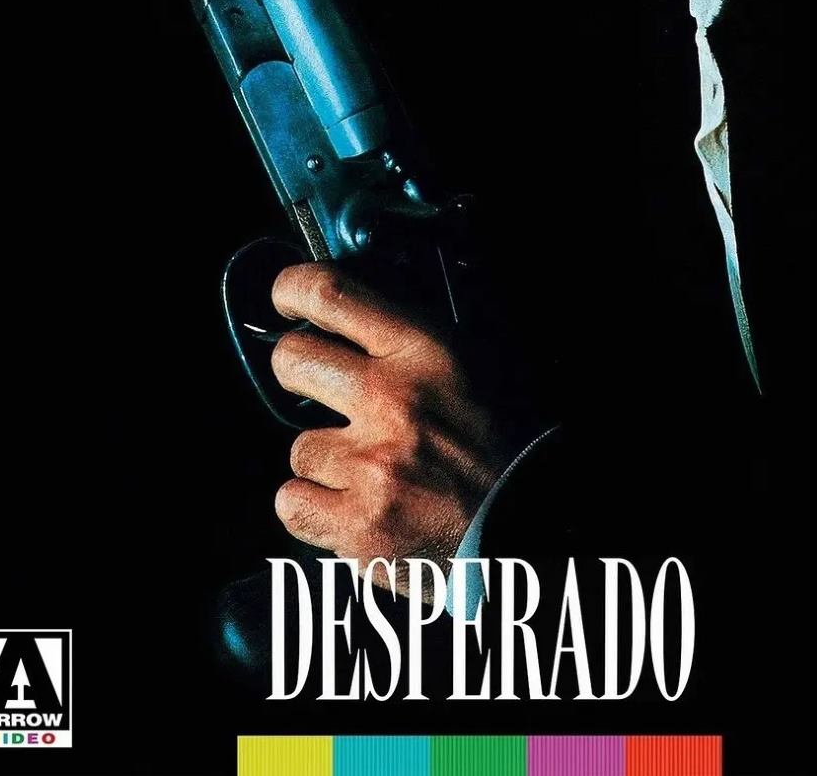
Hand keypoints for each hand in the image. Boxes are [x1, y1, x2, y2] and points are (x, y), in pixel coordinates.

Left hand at [270, 261, 512, 589]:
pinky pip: (293, 503)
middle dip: (298, 373)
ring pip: (300, 447)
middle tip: (319, 387)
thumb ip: (414, 334)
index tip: (287, 297)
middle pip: (293, 360)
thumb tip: (356, 311)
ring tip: (373, 471)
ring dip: (326, 460)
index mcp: (427, 352)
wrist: (530, 527)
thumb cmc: (508, 445)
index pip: (331, 294)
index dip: (293, 288)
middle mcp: (394, 401)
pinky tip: (354, 507)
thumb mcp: (477, 362)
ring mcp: (373, 466)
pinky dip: (314, 509)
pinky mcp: (359, 526)